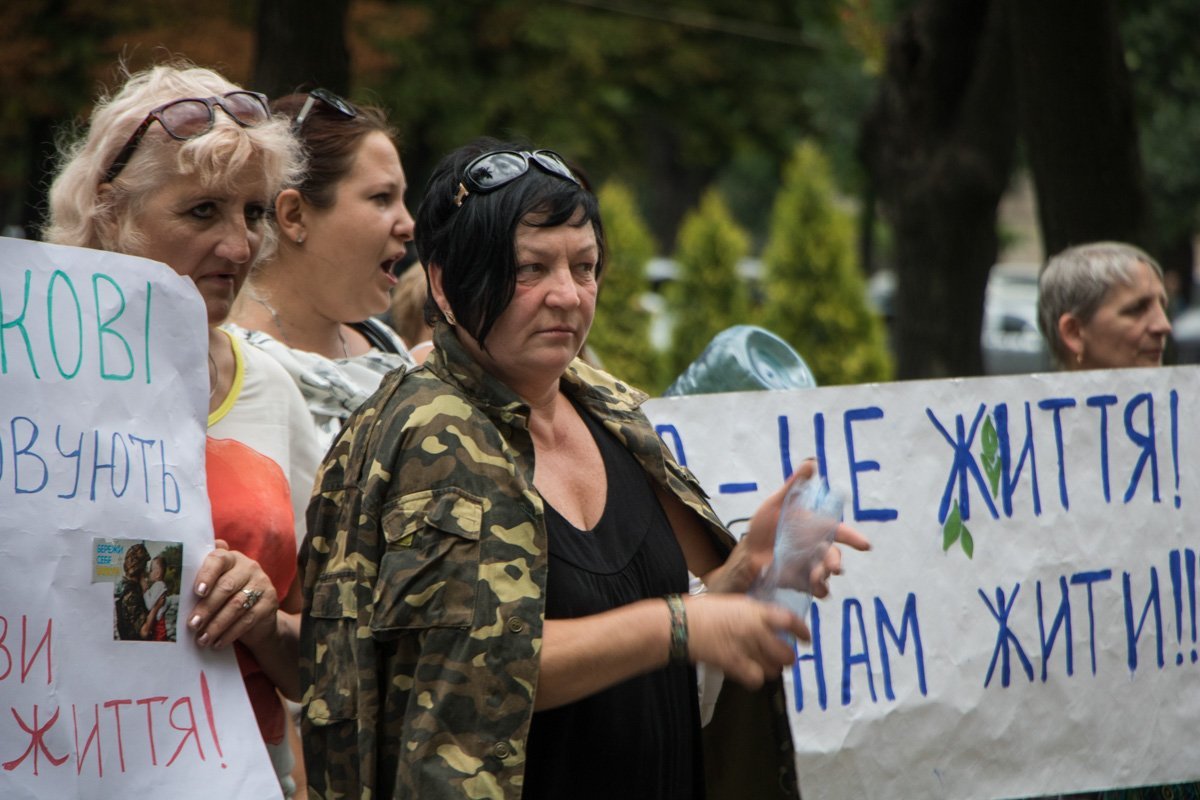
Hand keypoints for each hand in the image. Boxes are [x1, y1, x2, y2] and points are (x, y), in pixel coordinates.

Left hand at [188, 539, 278, 649]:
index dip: (207, 574)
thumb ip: (200, 580)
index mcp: (231, 558)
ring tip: (202, 639)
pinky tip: (217, 643)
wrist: (259, 619)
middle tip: (192, 625)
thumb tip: (172, 579)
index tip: (197, 592)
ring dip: (217, 625)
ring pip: (237, 605)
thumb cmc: (227, 599)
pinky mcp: (270, 602)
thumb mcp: (215, 587)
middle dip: (207, 608)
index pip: (219, 559)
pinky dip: (230, 633)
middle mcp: (249, 567)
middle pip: (226, 586)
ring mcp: (262, 584)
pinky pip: (248, 619)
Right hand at [683, 593, 808, 688]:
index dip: (802, 631)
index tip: (805, 637)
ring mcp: (747, 649)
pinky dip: (754, 679)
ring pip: (774, 669)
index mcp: (756, 611)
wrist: (682, 624)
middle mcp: (756, 630)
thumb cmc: (704, 610)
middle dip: (786, 657)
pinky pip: (756, 680)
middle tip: (780, 656)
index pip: (790, 621)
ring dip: (771, 669)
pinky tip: (749, 673)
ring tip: (762, 664)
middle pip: (786, 653)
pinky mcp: (735, 665)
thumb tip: (768, 624)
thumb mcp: (734, 603)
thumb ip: (754, 614)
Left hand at [710, 461, 870, 593]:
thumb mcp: (776, 503)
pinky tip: (814, 590)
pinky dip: (818, 590)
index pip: (838, 531)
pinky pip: (816, 589)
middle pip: (833, 556)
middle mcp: (816, 547)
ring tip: (816, 579)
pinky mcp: (801, 581)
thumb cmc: (763, 526)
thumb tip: (811, 463)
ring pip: (826, 574)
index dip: (853, 538)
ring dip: (825, 577)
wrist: (748, 553)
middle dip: (835, 562)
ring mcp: (810, 565)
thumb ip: (794, 485)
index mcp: (814, 528)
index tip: (865, 546)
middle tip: (833, 568)